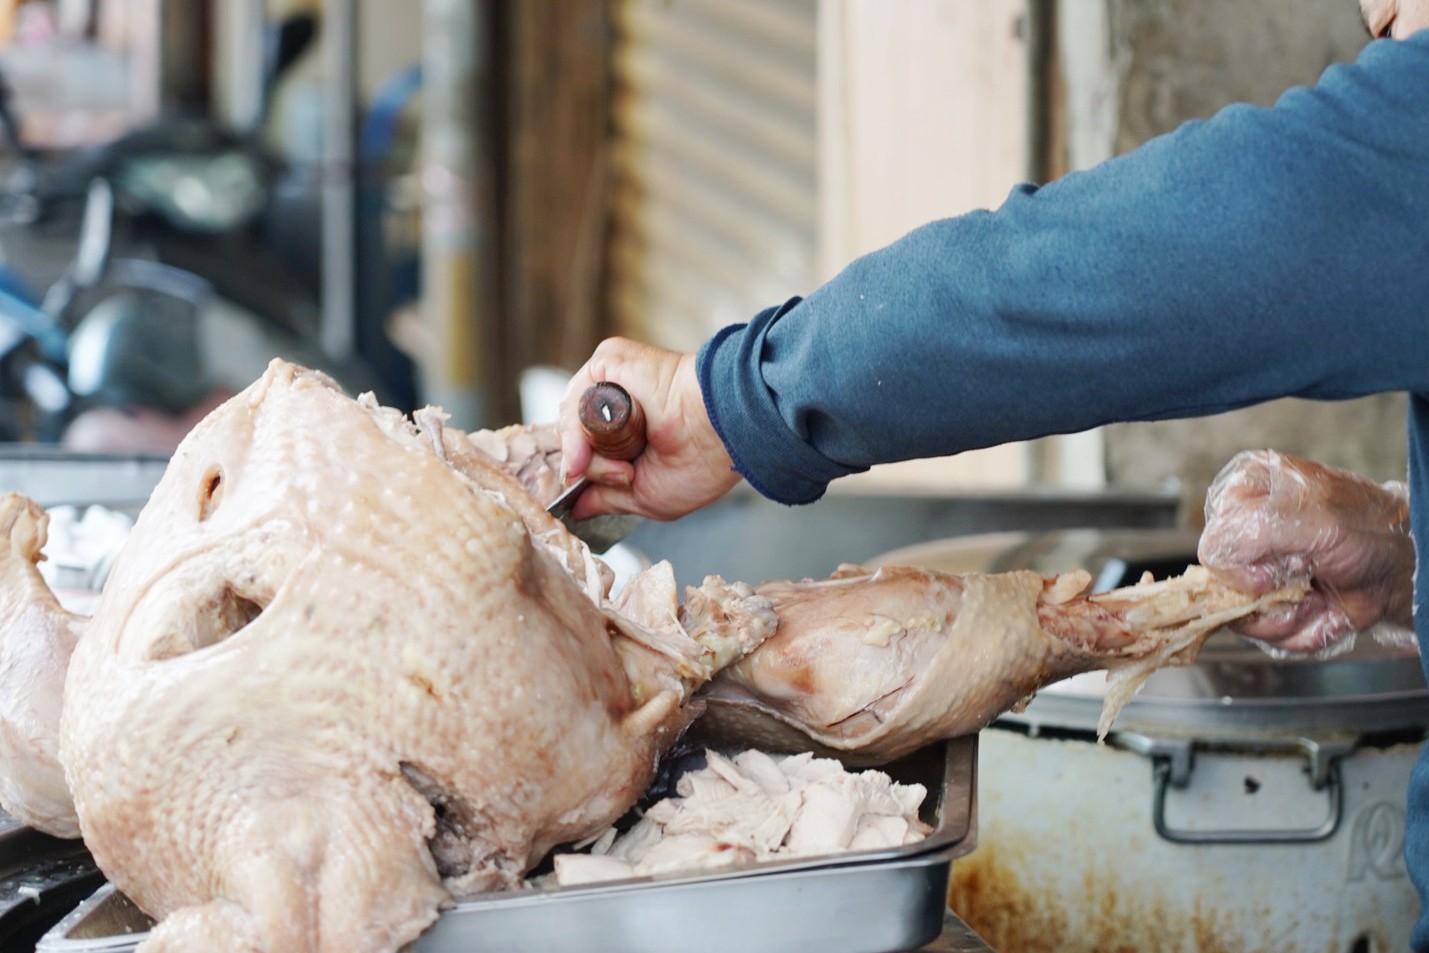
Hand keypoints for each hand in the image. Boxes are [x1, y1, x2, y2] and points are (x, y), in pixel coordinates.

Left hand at [557, 337, 740, 519]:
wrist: (719, 432)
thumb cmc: (700, 464)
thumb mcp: (646, 497)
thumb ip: (606, 499)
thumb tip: (576, 508)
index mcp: (629, 434)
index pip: (584, 452)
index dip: (581, 474)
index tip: (586, 492)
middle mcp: (617, 406)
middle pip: (574, 441)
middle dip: (591, 469)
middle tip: (627, 475)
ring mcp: (612, 383)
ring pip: (573, 424)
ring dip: (593, 456)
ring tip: (628, 466)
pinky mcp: (610, 362)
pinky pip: (577, 399)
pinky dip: (584, 429)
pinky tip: (615, 438)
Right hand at [1197, 449, 1413, 653]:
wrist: (1402, 564)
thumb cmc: (1365, 527)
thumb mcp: (1311, 514)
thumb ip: (1251, 529)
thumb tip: (1221, 566)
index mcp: (1241, 495)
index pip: (1211, 546)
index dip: (1242, 567)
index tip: (1277, 566)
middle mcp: (1242, 535)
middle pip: (1222, 588)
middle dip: (1268, 596)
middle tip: (1305, 576)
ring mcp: (1256, 574)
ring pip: (1244, 619)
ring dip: (1289, 616)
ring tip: (1318, 594)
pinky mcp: (1273, 606)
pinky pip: (1270, 637)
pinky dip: (1304, 630)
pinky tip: (1324, 608)